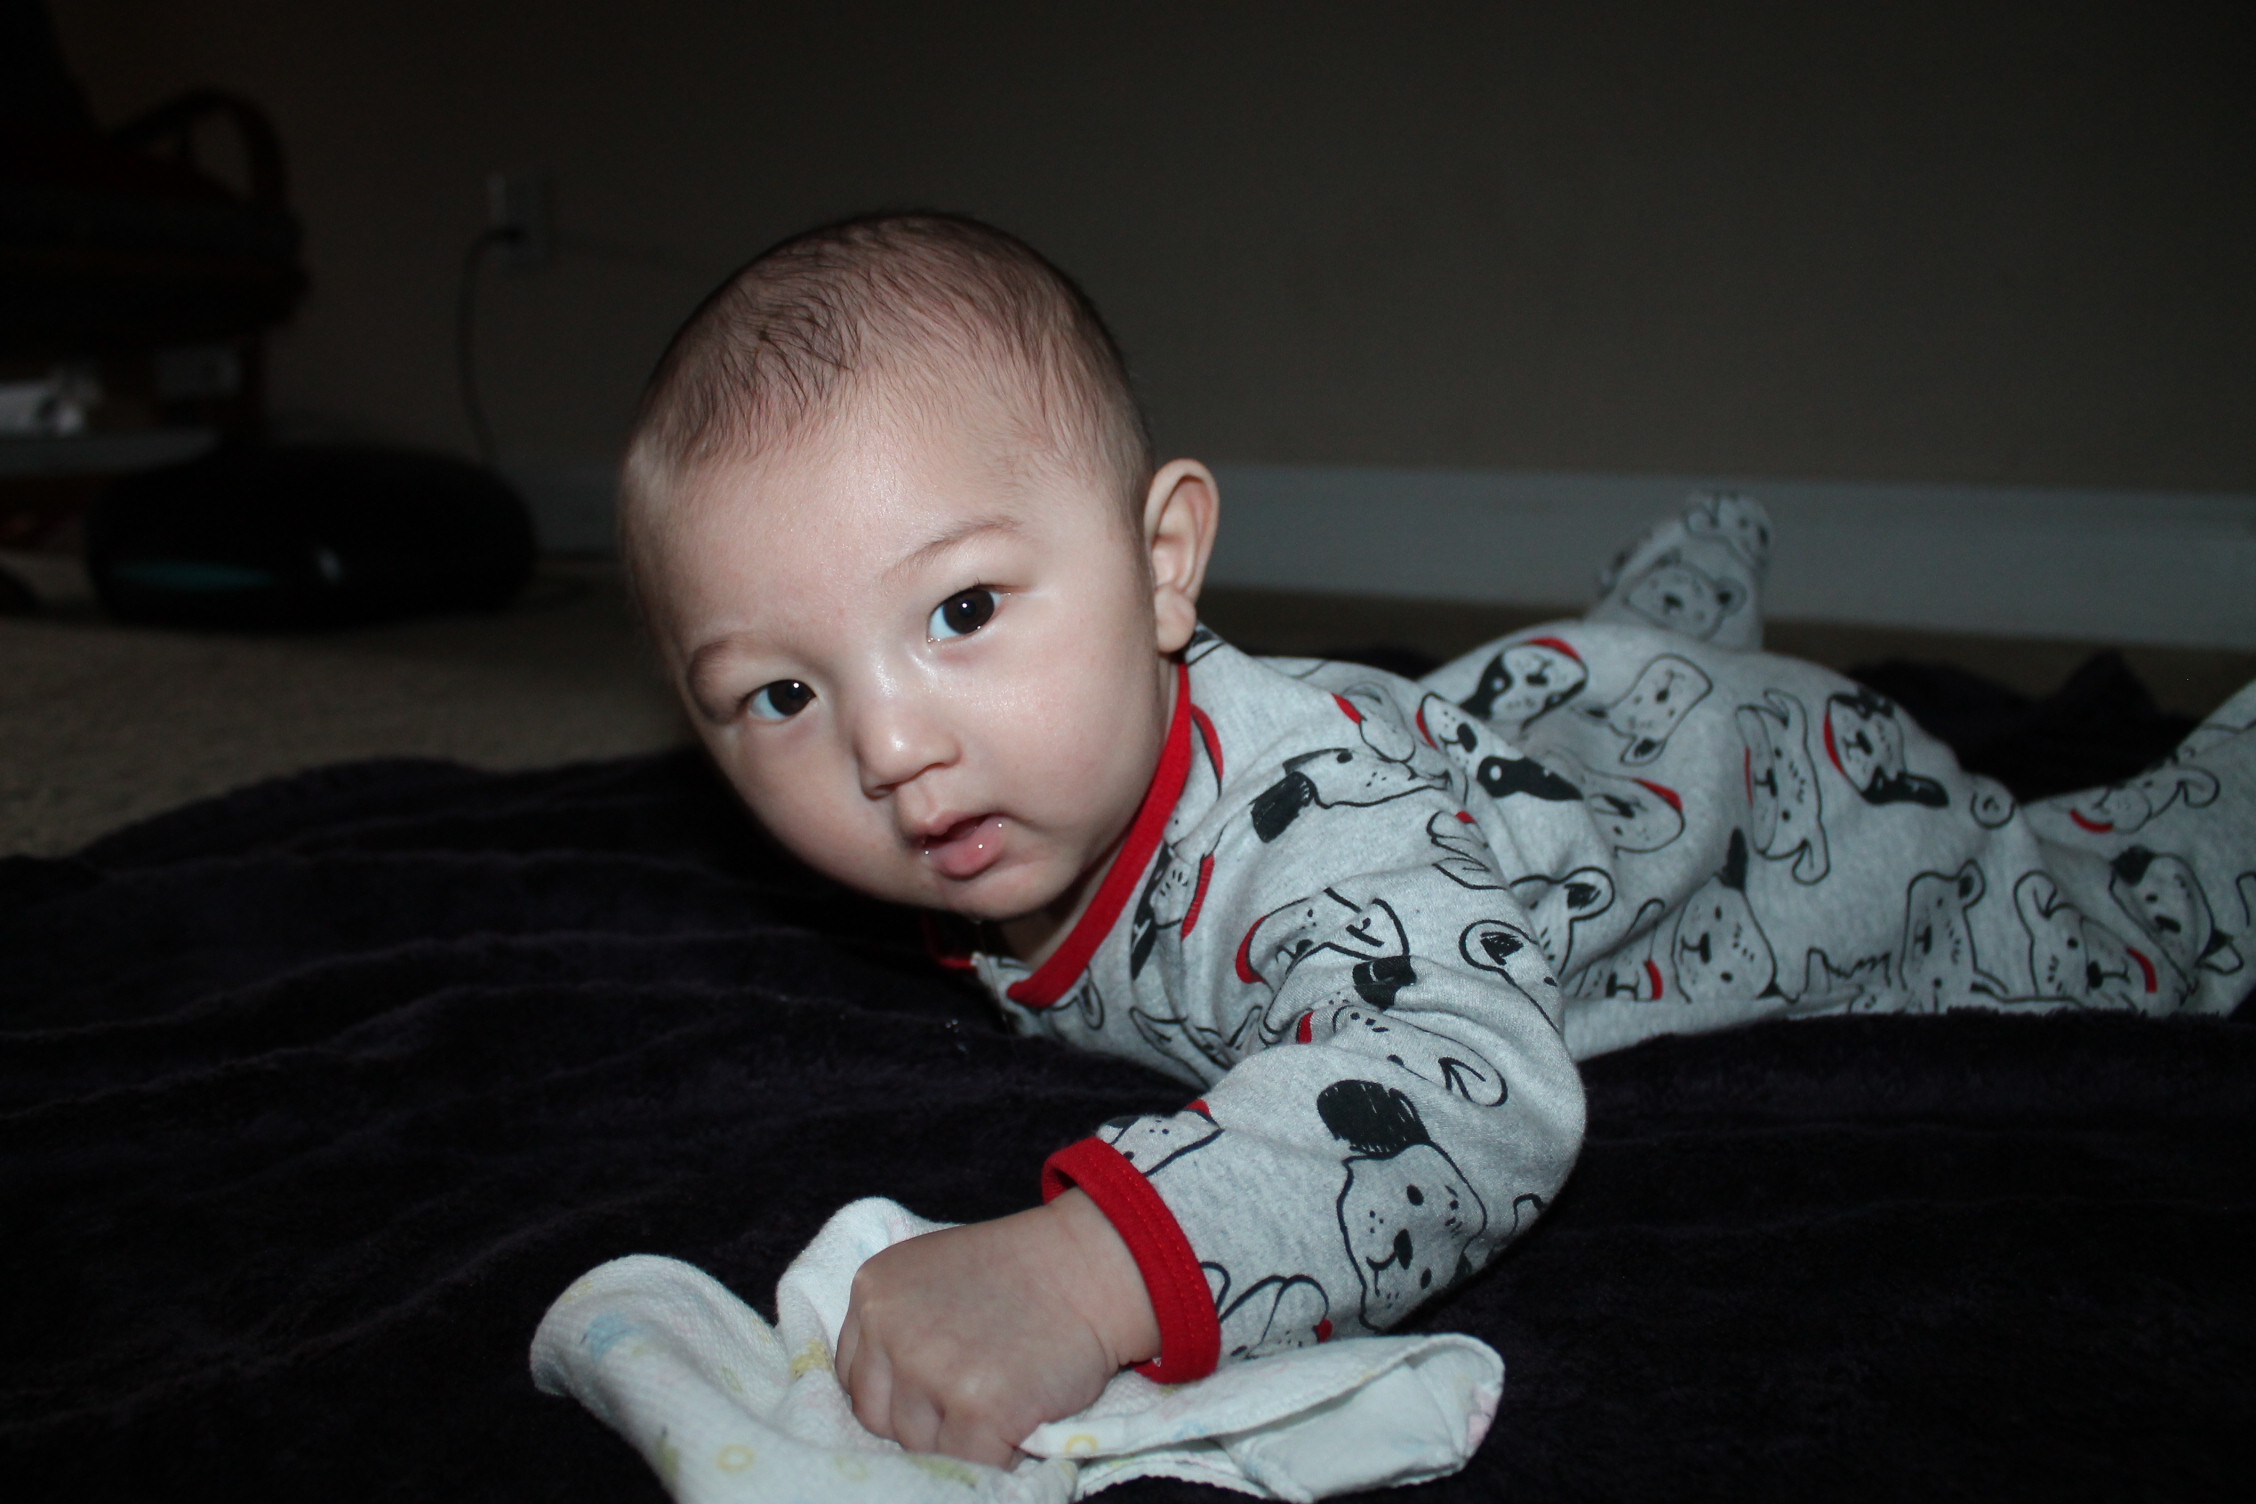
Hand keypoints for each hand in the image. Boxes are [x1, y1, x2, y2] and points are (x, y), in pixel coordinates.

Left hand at [833, 1189, 1159, 1465]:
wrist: (1091, 1267)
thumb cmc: (1022, 1273)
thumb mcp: (933, 1276)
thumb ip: (896, 1325)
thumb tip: (882, 1397)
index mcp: (874, 1292)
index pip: (854, 1376)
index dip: (897, 1390)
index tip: (933, 1386)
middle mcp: (889, 1328)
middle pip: (877, 1418)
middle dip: (922, 1417)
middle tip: (974, 1392)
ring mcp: (930, 1369)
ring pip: (918, 1447)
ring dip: (959, 1437)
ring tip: (1003, 1395)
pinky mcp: (976, 1408)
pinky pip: (968, 1463)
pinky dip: (997, 1453)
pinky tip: (1020, 1416)